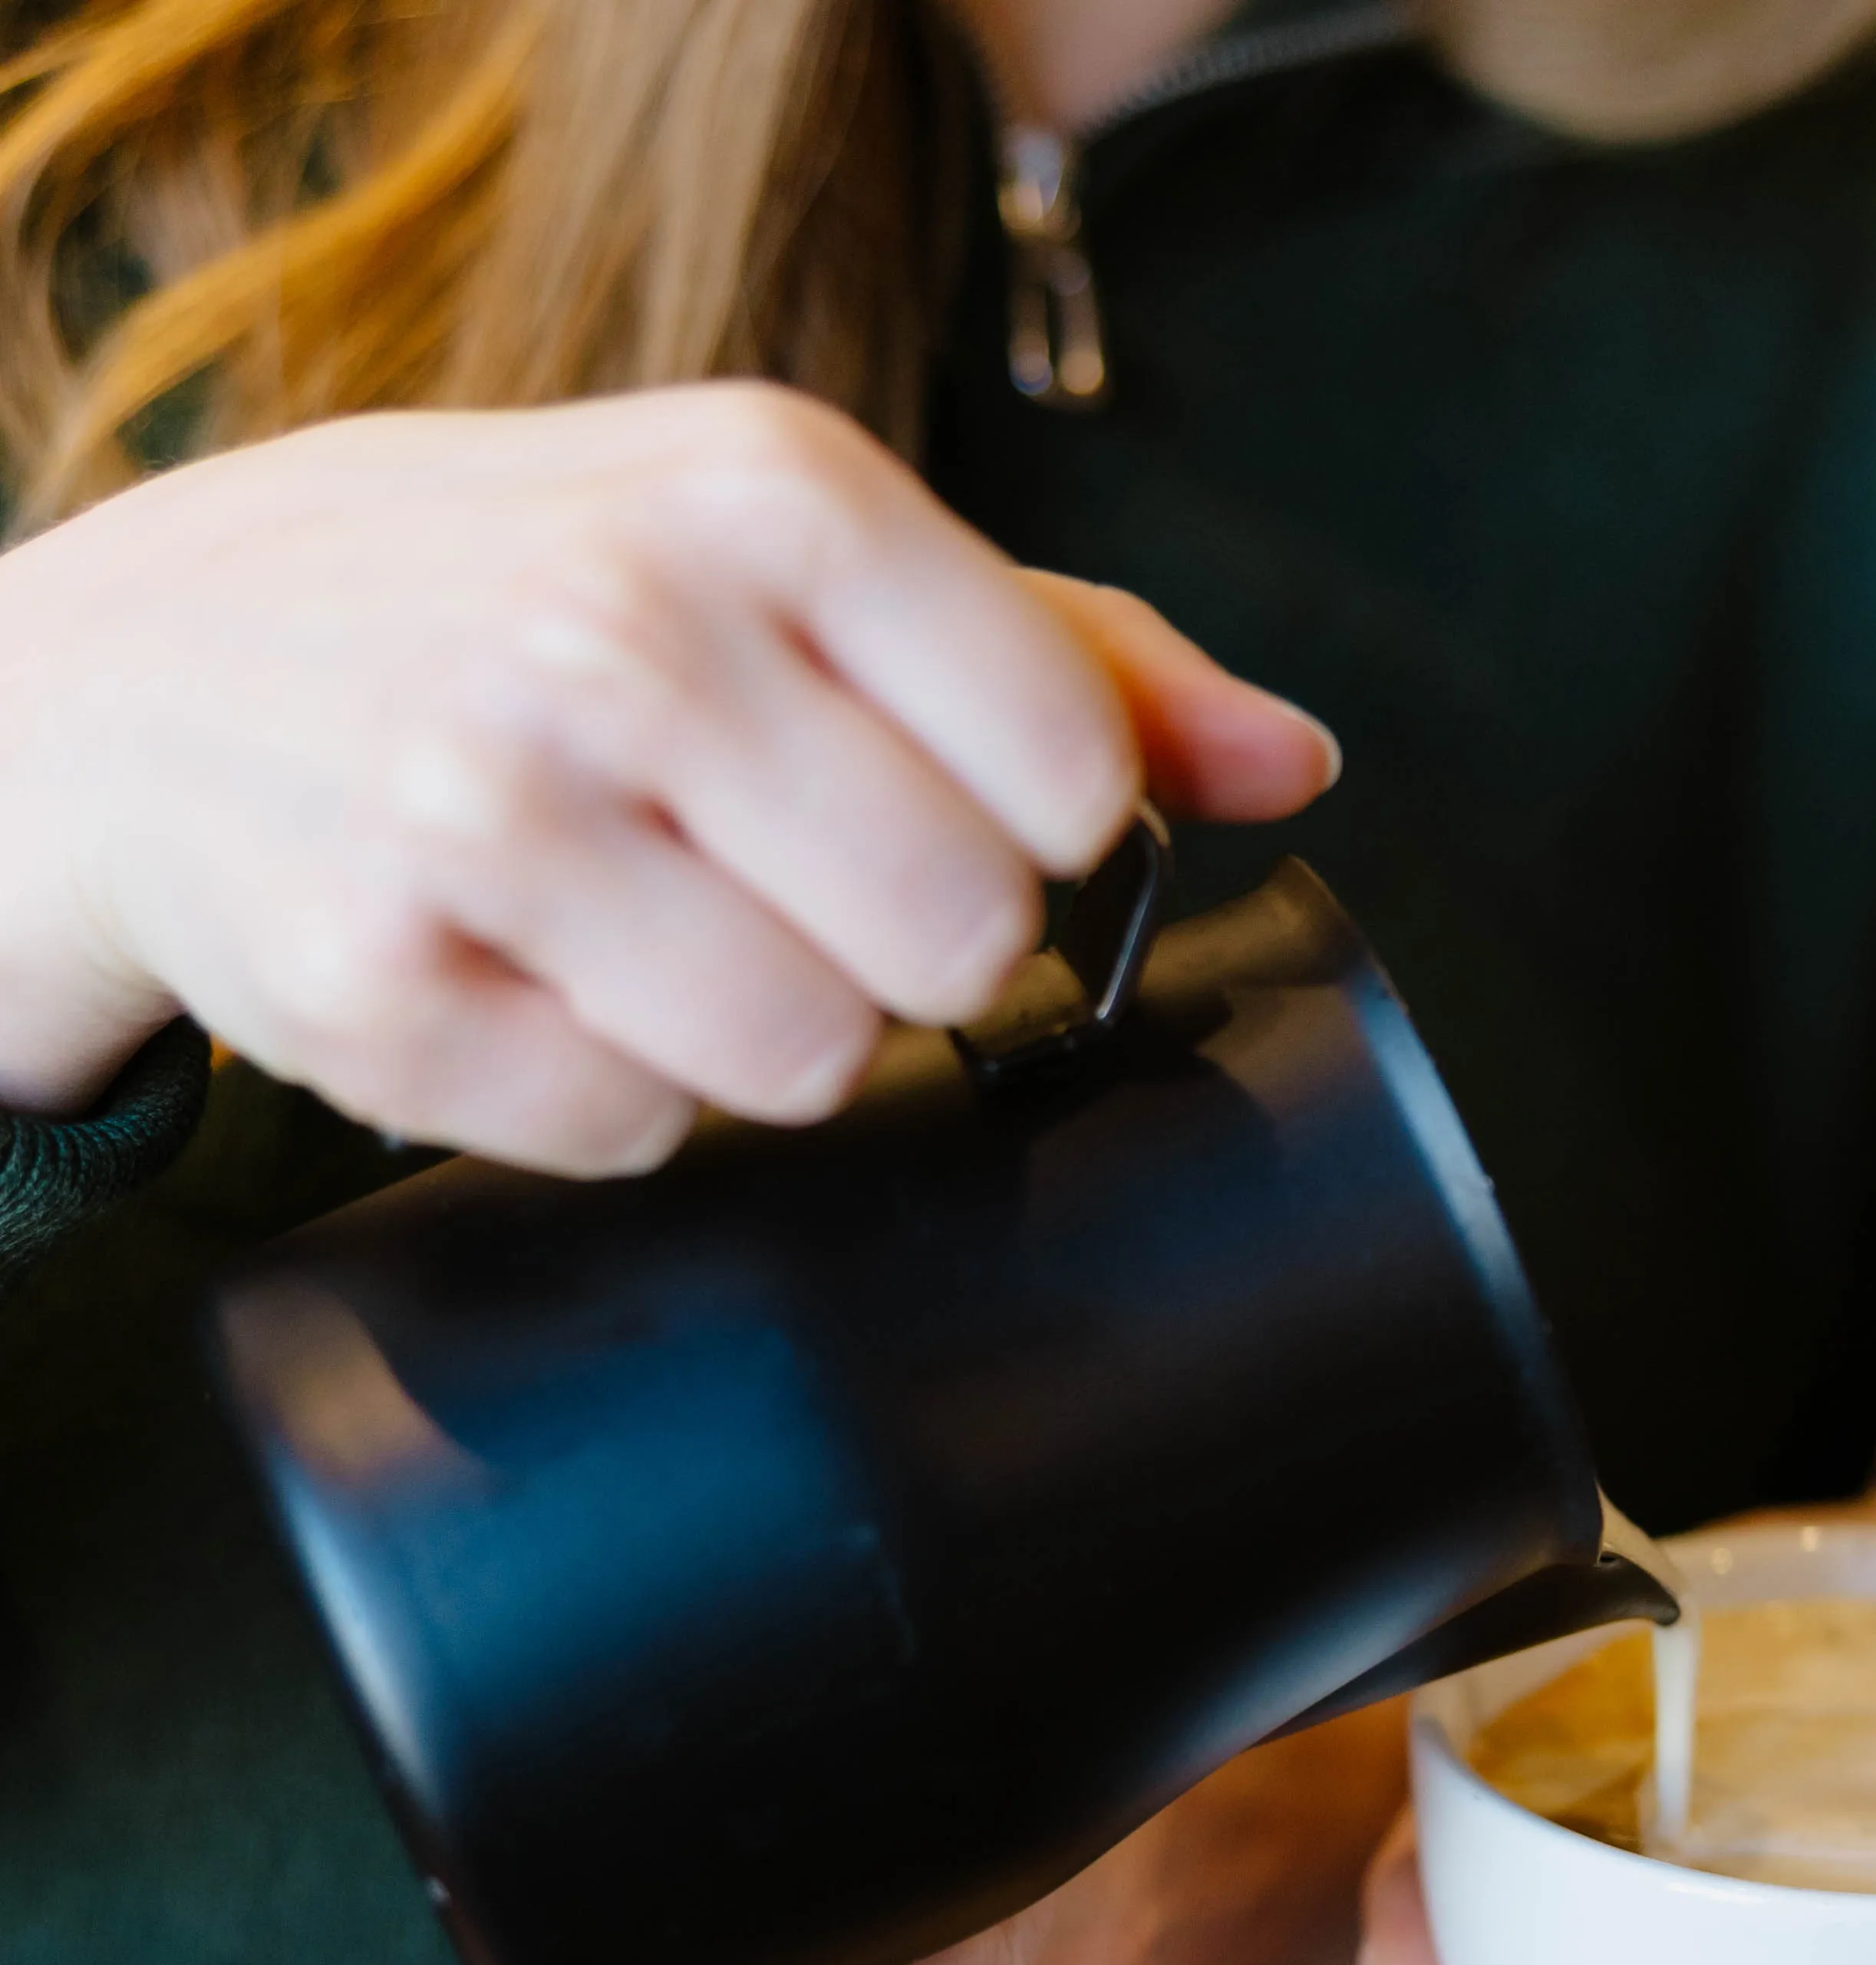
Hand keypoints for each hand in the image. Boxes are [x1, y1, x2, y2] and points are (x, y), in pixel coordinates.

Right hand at [0, 385, 1333, 1159]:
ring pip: (810, 1064)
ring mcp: (482, 808)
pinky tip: (529, 979)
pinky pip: (631, 1137)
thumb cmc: (528, 597)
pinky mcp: (375, 983)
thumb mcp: (789, 549)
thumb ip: (1069, 654)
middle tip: (779, 879)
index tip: (926, 794)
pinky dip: (600, 1092)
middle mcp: (624, 632)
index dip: (1027, 825)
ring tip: (648, 927)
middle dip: (897, 947)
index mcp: (771, 495)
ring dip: (756, 1034)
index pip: (1072, 772)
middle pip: (961, 939)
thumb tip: (1295, 762)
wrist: (159, 670)